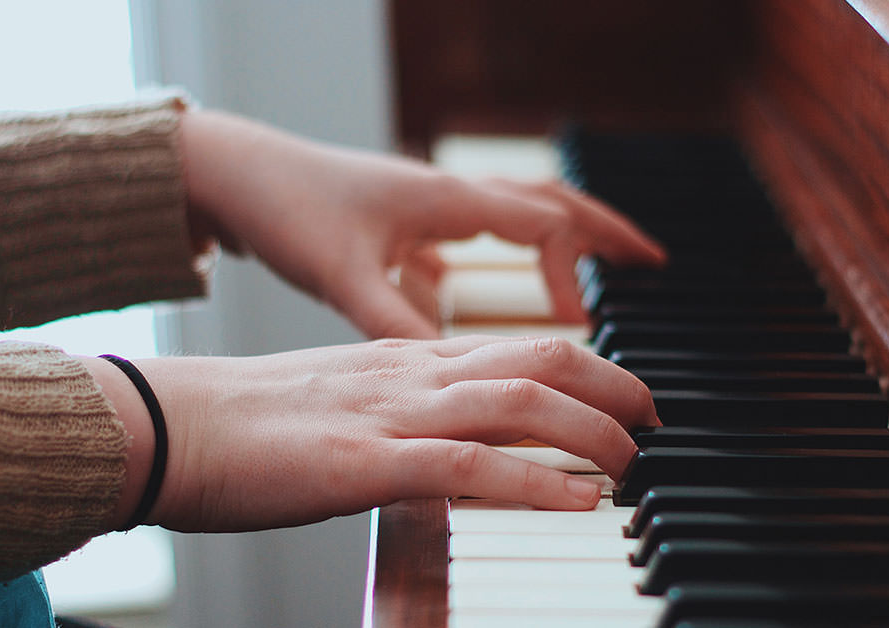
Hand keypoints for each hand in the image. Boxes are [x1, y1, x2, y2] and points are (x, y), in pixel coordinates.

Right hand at [89, 336, 659, 531]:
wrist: (169, 422)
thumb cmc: (248, 421)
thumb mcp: (344, 400)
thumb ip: (403, 408)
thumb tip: (453, 440)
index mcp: (406, 357)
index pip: (520, 345)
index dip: (589, 365)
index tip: (626, 395)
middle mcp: (411, 373)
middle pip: (540, 358)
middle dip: (613, 385)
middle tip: (654, 421)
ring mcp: (391, 415)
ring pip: (519, 404)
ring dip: (593, 431)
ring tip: (634, 461)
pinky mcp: (364, 464)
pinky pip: (467, 466)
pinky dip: (534, 482)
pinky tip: (579, 500)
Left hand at [180, 110, 665, 338]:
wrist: (234, 173)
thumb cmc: (287, 209)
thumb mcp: (343, 275)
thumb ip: (396, 322)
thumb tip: (448, 370)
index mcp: (448, 200)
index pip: (543, 227)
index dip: (574, 275)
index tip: (584, 324)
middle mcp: (448, 196)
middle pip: (550, 204)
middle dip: (605, 231)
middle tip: (653, 261)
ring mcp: (427, 206)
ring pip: (516, 214)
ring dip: (562, 238)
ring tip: (596, 269)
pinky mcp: (402, 222)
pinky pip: (471, 233)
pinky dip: (498, 255)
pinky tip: (480, 287)